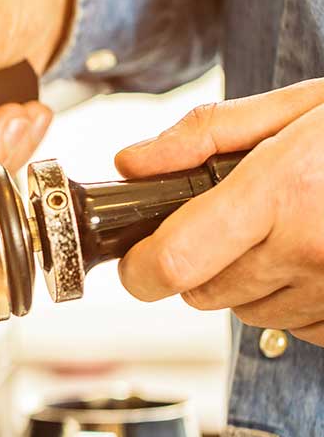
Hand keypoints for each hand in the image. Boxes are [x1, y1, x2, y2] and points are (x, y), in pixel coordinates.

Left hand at [115, 79, 323, 344]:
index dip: (140, 267)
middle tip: (229, 223)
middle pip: (202, 293)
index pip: (175, 263)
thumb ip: (204, 136)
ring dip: (247, 282)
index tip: (135, 256)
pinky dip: (293, 301)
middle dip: (196, 264)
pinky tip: (319, 258)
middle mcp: (311, 251)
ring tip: (288, 231)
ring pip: (247, 314)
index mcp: (282, 192)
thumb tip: (132, 164)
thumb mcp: (295, 108)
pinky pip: (297, 329)